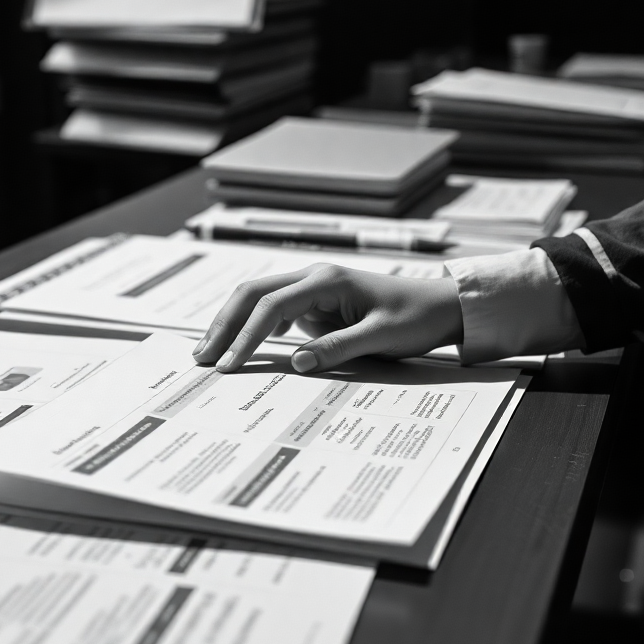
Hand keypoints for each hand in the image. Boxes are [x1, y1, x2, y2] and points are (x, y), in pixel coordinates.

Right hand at [192, 263, 463, 372]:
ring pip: (257, 298)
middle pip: (252, 294)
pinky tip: (240, 347)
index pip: (271, 307)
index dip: (246, 337)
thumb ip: (339, 348)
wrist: (441, 306)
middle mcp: (312, 277)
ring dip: (232, 323)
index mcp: (326, 280)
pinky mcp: (313, 302)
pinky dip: (250, 326)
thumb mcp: (382, 337)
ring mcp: (311, 288)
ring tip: (210, 353)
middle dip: (224, 325)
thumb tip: (298, 364)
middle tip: (202, 358)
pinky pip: (272, 310)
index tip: (230, 366)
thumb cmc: (416, 318)